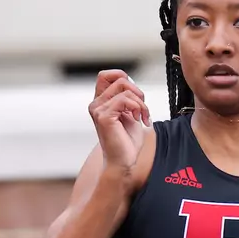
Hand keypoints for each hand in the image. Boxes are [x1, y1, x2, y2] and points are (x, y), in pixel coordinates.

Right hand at [88, 70, 149, 188]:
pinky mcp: (103, 117)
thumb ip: (128, 97)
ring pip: (124, 88)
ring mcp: (98, 110)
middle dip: (137, 90)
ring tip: (142, 116)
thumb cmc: (127, 141)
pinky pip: (124, 100)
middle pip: (119, 78)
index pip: (106, 75)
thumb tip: (130, 82)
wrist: (124, 162)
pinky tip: (139, 119)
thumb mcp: (130, 113)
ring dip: (140, 102)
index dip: (123, 77)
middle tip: (142, 108)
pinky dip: (137, 107)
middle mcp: (96, 104)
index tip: (135, 96)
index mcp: (101, 102)